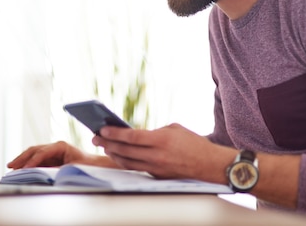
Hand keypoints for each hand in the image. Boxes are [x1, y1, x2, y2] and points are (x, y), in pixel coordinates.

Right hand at [7, 141, 116, 168]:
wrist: (95, 165)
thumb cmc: (86, 165)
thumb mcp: (72, 168)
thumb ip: (58, 169)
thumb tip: (43, 172)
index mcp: (60, 146)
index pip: (42, 152)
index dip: (32, 161)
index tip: (24, 169)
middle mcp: (55, 146)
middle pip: (34, 150)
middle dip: (22, 158)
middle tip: (11, 165)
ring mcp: (52, 151)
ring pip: (33, 153)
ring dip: (22, 159)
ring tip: (11, 165)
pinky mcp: (51, 157)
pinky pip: (36, 159)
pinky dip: (28, 162)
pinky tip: (20, 167)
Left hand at [92, 123, 233, 183]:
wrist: (210, 165)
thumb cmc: (194, 143)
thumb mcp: (174, 129)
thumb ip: (154, 131)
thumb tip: (137, 134)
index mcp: (161, 140)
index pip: (131, 136)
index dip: (114, 133)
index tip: (102, 129)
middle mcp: (157, 155)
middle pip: (125, 150)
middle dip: (107, 143)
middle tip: (95, 138)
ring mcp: (157, 168)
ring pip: (128, 162)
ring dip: (113, 154)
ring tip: (104, 147)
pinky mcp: (158, 176)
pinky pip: (136, 168)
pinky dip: (125, 162)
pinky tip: (118, 156)